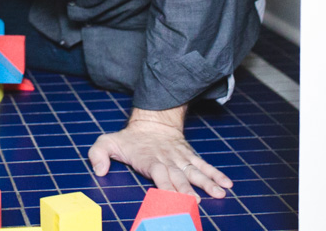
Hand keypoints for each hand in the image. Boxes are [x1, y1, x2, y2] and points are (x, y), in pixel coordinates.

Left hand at [87, 106, 231, 198]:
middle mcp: (168, 161)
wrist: (152, 120)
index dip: (166, 187)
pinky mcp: (189, 156)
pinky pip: (204, 165)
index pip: (159, 175)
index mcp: (149, 160)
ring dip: (207, 183)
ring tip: (219, 193)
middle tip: (196, 204)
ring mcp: (180, 159)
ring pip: (195, 171)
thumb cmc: (129, 138)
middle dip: (187, 190)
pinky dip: (215, 174)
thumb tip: (99, 170)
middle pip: (179, 177)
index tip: (173, 199)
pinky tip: (226, 184)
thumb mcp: (107, 142)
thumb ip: (98, 154)